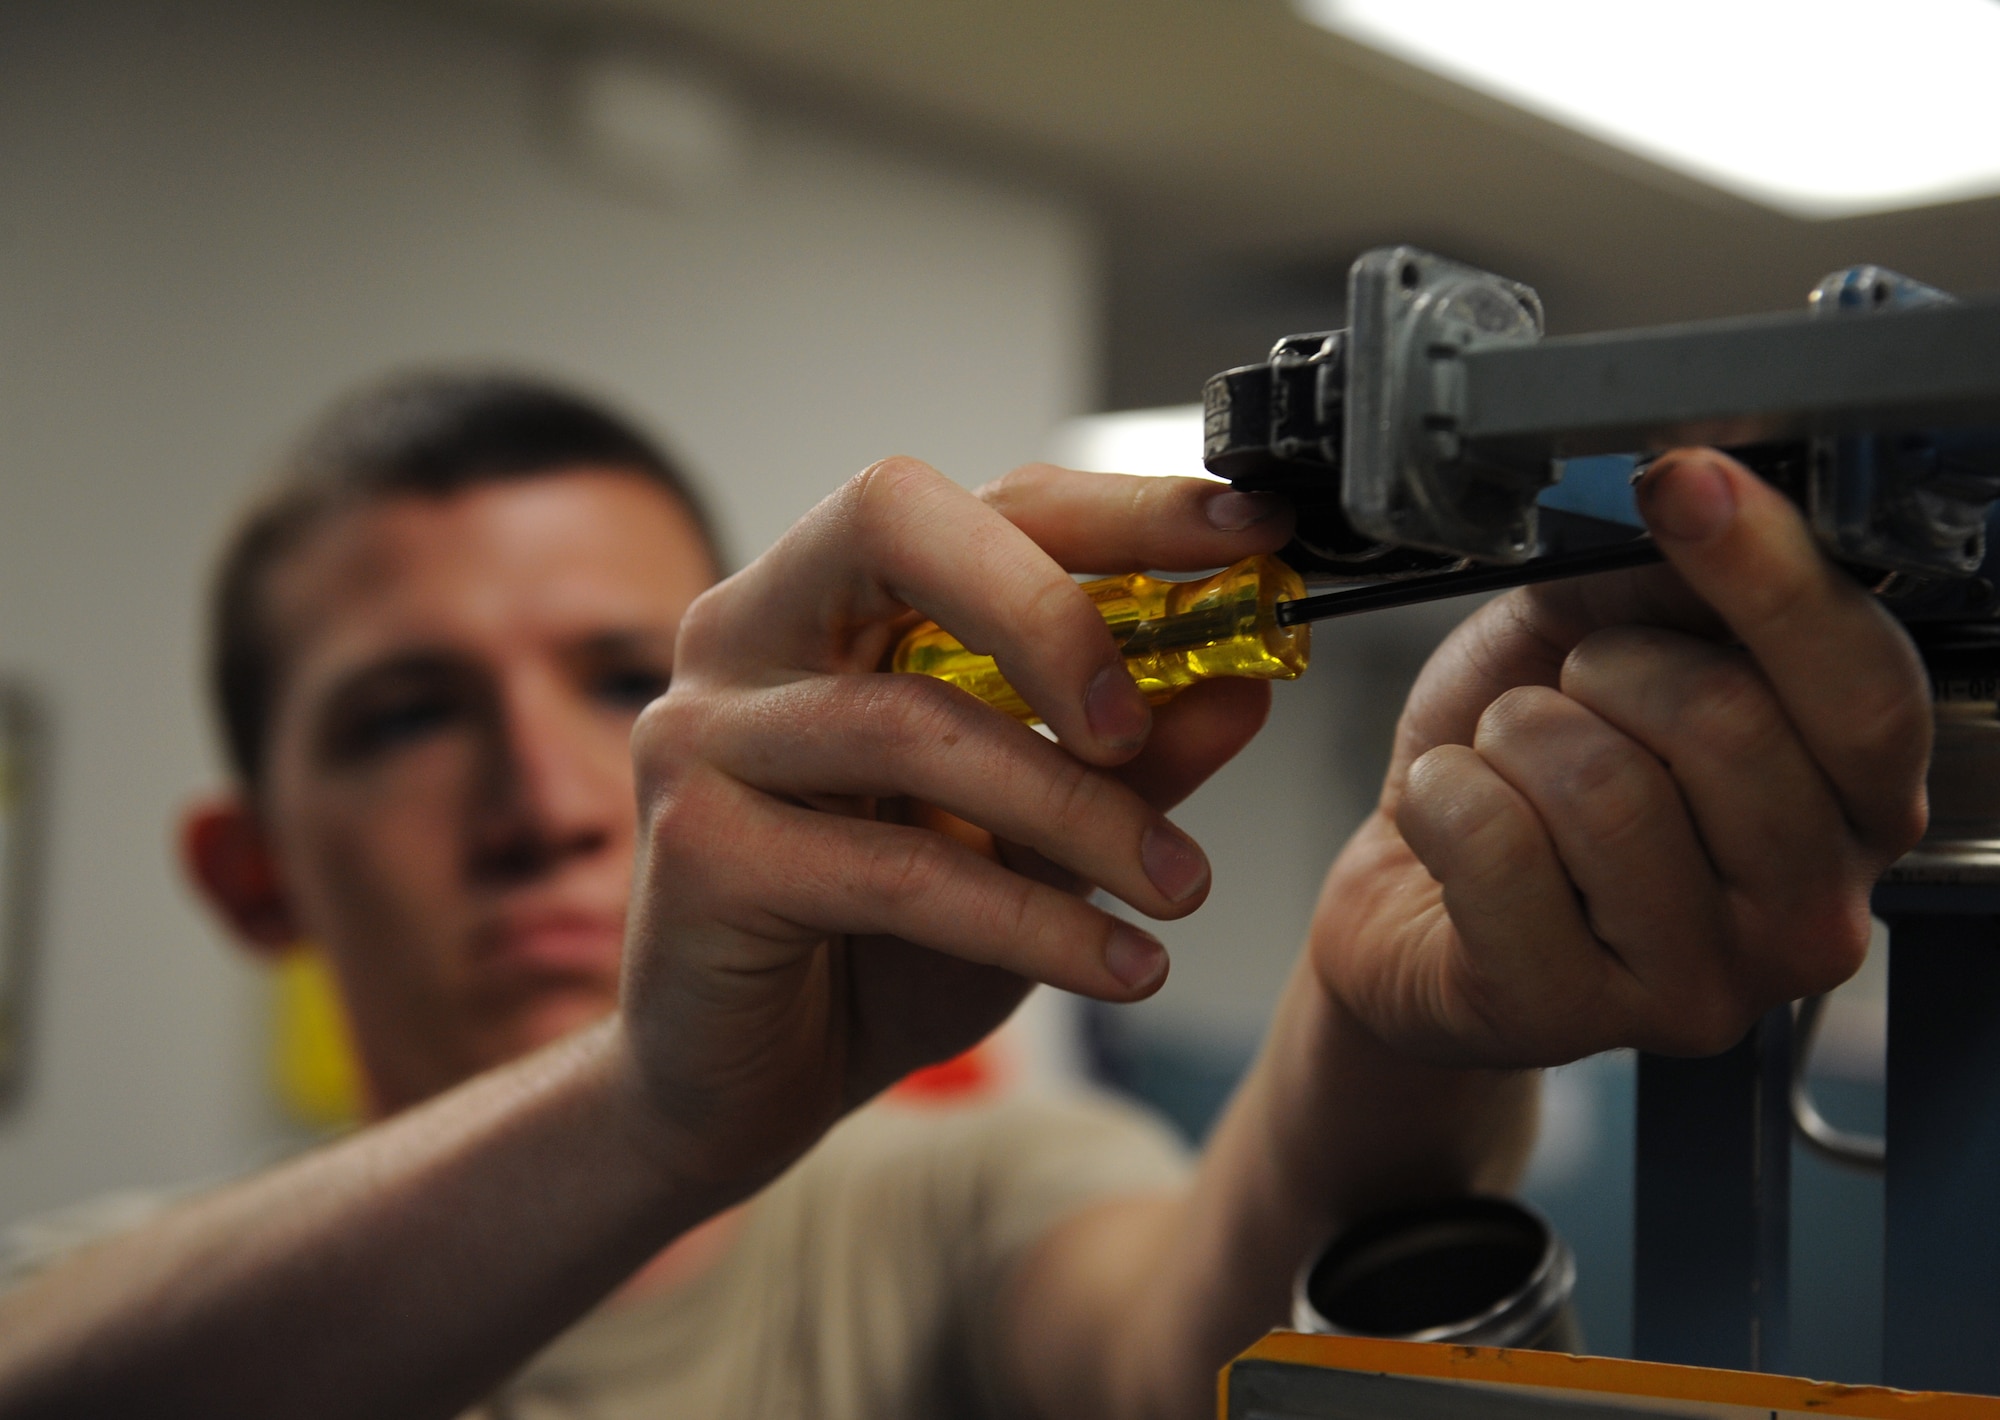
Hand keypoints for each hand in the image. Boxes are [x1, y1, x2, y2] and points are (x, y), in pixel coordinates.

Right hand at [616, 460, 1291, 1186]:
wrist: (736, 1088)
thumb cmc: (872, 947)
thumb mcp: (1028, 842)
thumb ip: (1122, 760)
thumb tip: (1244, 686)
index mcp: (828, 599)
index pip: (979, 502)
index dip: (1119, 510)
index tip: (1245, 536)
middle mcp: (747, 633)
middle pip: (894, 527)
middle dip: (1051, 607)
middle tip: (1146, 717)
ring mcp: (706, 734)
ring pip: (916, 723)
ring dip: (1078, 810)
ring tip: (1177, 885)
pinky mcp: (700, 852)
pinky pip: (898, 869)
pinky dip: (1033, 921)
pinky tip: (1121, 967)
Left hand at [1309, 448, 1929, 1067]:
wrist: (1413, 890)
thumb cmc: (1526, 772)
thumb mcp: (1598, 634)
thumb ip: (1669, 580)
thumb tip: (1697, 501)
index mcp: (1852, 803)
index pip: (1863, 680)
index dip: (1767, 567)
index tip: (1684, 481)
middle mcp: (1810, 913)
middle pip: (1729, 724)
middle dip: (1606, 667)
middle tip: (1567, 697)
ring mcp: (1698, 986)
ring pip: (1603, 788)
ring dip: (1514, 737)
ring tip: (1508, 766)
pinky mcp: (1567, 1019)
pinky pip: (1494, 847)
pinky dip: (1441, 796)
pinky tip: (1452, 821)